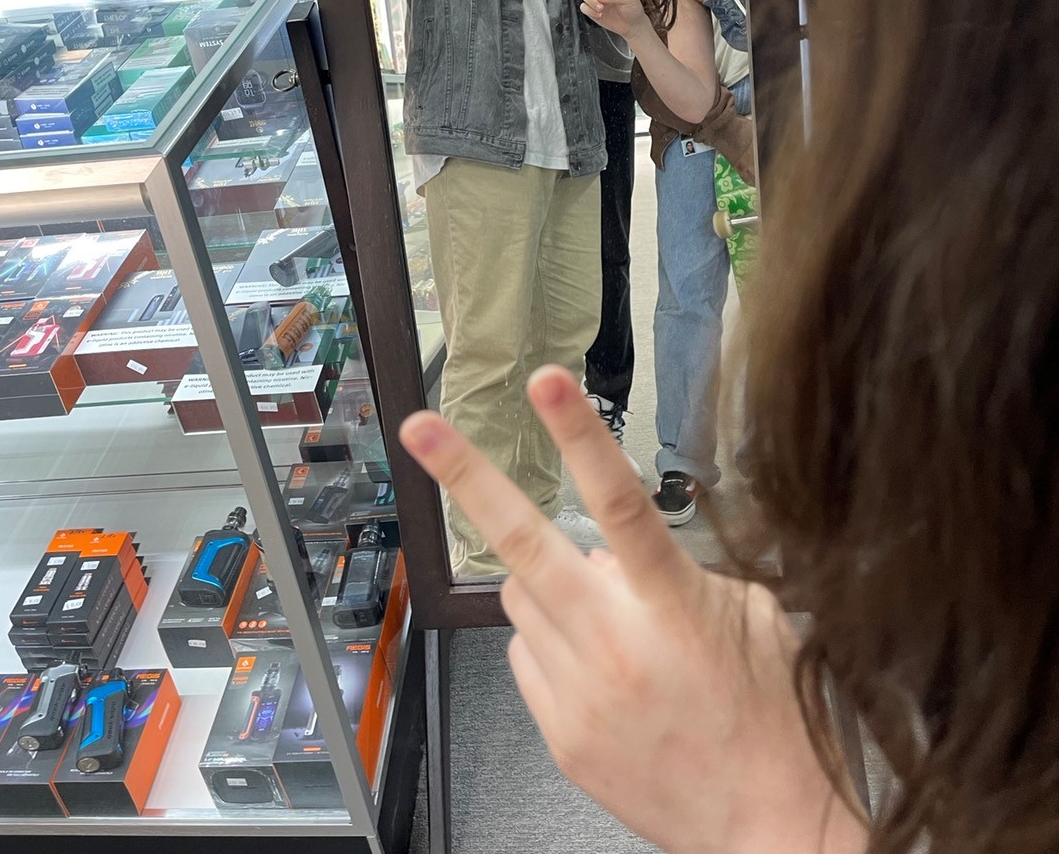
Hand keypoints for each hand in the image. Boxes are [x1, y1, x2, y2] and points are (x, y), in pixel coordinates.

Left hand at [399, 369, 866, 853]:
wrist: (771, 823)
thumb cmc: (772, 716)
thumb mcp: (748, 615)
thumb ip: (672, 568)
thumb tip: (603, 552)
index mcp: (673, 604)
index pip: (617, 499)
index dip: (577, 434)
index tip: (546, 382)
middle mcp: (615, 642)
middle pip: (522, 541)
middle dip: (464, 476)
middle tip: (420, 427)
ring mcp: (579, 692)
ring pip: (519, 597)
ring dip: (543, 582)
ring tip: (600, 614)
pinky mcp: (559, 733)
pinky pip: (524, 657)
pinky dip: (547, 642)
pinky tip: (597, 666)